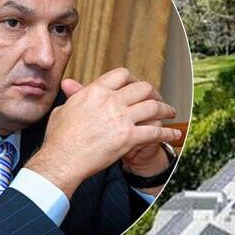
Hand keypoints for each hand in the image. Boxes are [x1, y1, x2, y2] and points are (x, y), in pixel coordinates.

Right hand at [24, 68, 182, 198]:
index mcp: (95, 91)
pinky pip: (156, 132)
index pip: (122, 75)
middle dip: (154, 93)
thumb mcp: (63, 109)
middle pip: (143, 88)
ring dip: (166, 109)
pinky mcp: (129, 138)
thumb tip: (70, 87)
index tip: (138, 87)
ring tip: (171, 113)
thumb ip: (73, 96)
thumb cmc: (59, 139)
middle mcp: (111, 101)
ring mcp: (121, 119)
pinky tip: (174, 135)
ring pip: (154, 106)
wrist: (62, 159)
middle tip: (158, 100)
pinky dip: (168, 134)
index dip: (134, 80)